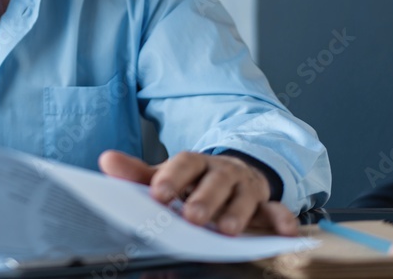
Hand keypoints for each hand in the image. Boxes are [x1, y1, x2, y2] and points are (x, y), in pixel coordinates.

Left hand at [98, 150, 297, 236]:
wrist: (235, 171)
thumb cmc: (195, 179)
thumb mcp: (168, 174)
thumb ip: (138, 172)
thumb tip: (106, 160)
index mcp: (195, 163)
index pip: (183, 164)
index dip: (171, 178)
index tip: (157, 195)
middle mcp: (221, 172)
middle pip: (214, 181)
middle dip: (203, 199)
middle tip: (191, 217)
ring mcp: (244, 187)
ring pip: (243, 196)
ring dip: (236, 212)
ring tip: (226, 231)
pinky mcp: (265, 203)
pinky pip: (277, 210)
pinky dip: (283, 219)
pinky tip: (286, 231)